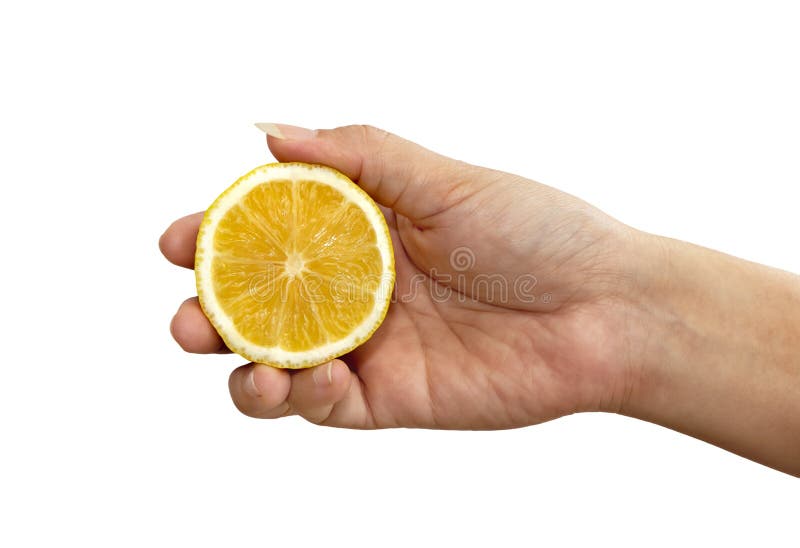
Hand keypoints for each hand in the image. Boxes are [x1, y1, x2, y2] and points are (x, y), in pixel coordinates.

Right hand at [160, 124, 641, 428]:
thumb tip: (268, 131)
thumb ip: (358, 155)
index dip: (215, 239)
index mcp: (362, 232)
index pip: (267, 235)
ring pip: (275, 365)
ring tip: (232, 355)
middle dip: (210, 311)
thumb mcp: (442, 179)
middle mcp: (357, 291)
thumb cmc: (535, 231)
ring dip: (239, 366)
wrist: (604, 308)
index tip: (178, 239)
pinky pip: (324, 407)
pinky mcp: (390, 398)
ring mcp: (371, 347)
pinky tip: (311, 379)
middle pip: (258, 307)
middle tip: (191, 312)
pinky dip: (301, 396)